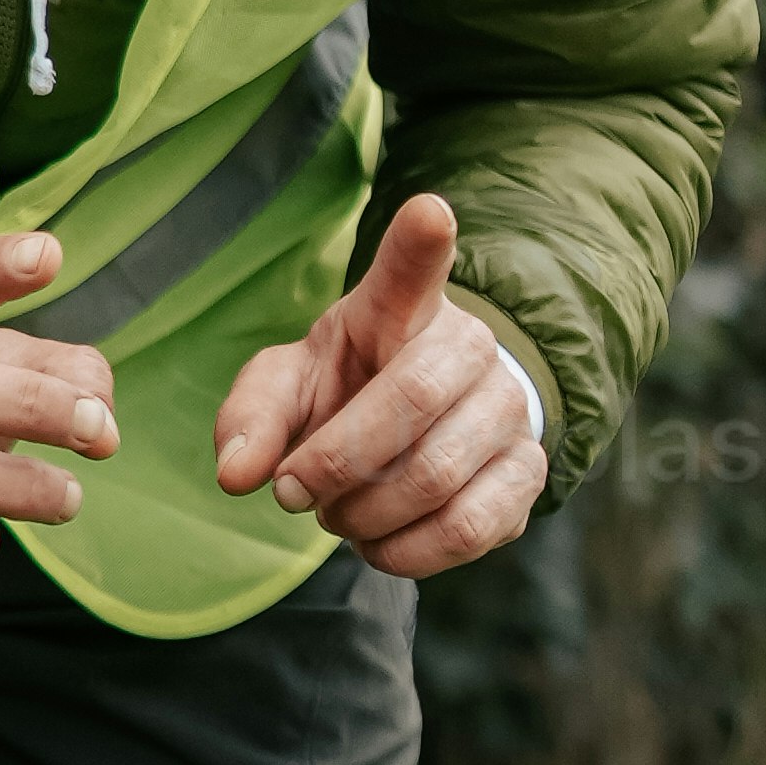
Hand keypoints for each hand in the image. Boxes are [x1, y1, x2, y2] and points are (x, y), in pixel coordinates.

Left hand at [212, 187, 538, 578]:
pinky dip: (404, 552)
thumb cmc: (347, 393)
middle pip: (412, 400)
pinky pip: (468, 529)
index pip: (414, 267)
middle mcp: (469, 348)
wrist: (419, 432)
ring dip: (364, 515)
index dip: (421, 241)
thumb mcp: (288, 389)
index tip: (429, 212)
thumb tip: (238, 475)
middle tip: (293, 492)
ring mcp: (507, 411)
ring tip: (339, 516)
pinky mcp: (527, 476)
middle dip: (335, 463)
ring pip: (436, 477)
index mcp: (401, 308)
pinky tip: (379, 542)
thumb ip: (252, 419)